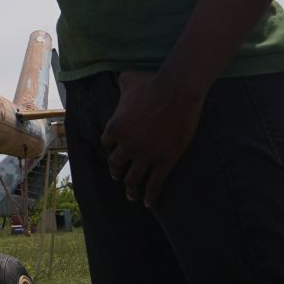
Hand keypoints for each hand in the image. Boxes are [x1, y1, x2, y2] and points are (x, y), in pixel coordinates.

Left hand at [99, 70, 204, 208]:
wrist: (177, 91)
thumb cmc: (152, 83)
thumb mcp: (128, 79)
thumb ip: (121, 83)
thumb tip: (120, 79)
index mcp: (115, 127)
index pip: (106, 145)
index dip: (110, 149)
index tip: (114, 154)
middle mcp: (127, 145)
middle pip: (116, 165)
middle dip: (116, 172)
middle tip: (118, 177)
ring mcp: (145, 155)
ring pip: (133, 179)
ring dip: (131, 189)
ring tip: (131, 195)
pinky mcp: (164, 161)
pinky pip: (155, 184)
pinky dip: (150, 196)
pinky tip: (148, 204)